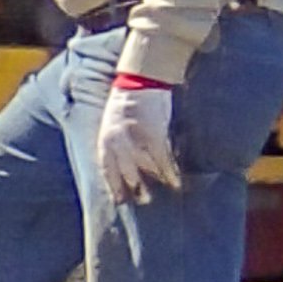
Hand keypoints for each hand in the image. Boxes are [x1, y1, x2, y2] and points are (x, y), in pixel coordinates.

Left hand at [93, 76, 182, 206]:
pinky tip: (176, 182)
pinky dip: (171, 174)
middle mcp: (118, 144)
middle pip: (128, 176)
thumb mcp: (111, 123)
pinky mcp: (155, 137)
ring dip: (157, 183)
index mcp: (105, 141)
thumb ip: (114, 144)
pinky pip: (163, 162)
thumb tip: (122, 165)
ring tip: (164, 190)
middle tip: (145, 200)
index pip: (108, 171)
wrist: (140, 79)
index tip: (121, 201)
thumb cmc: (126, 101)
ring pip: (148, 171)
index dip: (114, 188)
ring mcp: (137, 141)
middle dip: (137, 190)